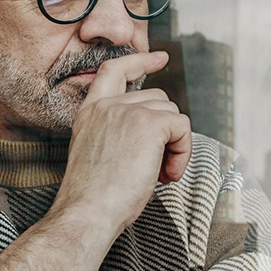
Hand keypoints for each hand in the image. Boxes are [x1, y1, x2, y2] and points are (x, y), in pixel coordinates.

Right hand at [51, 51, 191, 237]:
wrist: (88, 211)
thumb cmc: (92, 196)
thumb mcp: (99, 152)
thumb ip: (119, 132)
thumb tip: (158, 130)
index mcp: (90, 112)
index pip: (114, 70)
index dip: (140, 61)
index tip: (159, 58)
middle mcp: (107, 106)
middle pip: (157, 99)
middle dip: (165, 131)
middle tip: (157, 166)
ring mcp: (127, 111)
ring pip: (172, 115)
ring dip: (174, 145)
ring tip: (160, 174)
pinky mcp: (149, 124)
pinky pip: (183, 128)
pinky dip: (182, 152)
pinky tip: (167, 174)